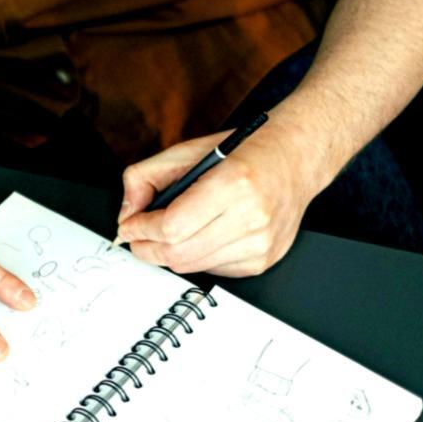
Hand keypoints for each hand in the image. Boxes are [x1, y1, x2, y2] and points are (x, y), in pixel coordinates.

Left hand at [115, 123, 322, 276]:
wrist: (296, 158)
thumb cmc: (245, 153)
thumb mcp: (189, 151)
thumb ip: (146, 177)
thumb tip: (126, 214)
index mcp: (234, 184)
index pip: (171, 226)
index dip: (141, 230)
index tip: (128, 227)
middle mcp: (252, 217)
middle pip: (178, 254)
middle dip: (148, 248)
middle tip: (138, 236)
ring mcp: (261, 243)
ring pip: (192, 266)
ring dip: (171, 254)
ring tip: (168, 233)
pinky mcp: (264, 260)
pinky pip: (213, 270)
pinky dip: (197, 257)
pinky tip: (202, 236)